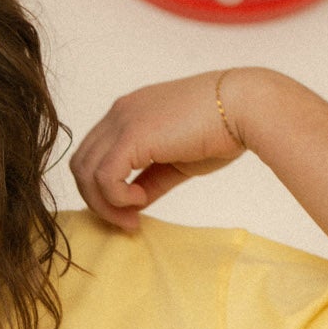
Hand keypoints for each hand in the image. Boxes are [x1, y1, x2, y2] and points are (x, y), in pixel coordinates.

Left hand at [69, 73, 246, 232]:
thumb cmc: (221, 130)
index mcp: (129, 115)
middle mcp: (120, 113)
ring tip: (133, 216)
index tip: (130, 213)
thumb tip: (133, 204)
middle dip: (97, 201)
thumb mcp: (176, 161)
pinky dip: (115, 196)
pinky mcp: (132, 134)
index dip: (103, 190)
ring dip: (105, 204)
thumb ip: (149, 179)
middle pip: (81, 164)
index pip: (94, 156)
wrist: (246, 106)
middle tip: (127, 222)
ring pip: (85, 172)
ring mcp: (123, 120)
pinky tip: (140, 200)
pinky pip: (103, 175)